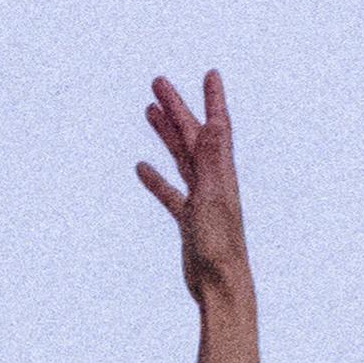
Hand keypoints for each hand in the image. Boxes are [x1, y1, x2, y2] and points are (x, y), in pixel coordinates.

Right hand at [135, 71, 250, 304]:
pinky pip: (170, 193)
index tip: (210, 74)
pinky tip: (142, 168)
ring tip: (149, 110)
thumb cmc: (219, 247)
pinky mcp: (189, 221)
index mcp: (221, 174)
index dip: (214, 100)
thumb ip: (214, 160)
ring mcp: (201, 201)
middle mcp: (214, 183)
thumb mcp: (213, 198)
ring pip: (181, 159)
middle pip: (193, 137)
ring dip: (167, 135)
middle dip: (178, 108)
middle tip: (158, 81)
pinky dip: (157, 179)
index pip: (218, 128)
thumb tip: (216, 124)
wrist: (220, 288)